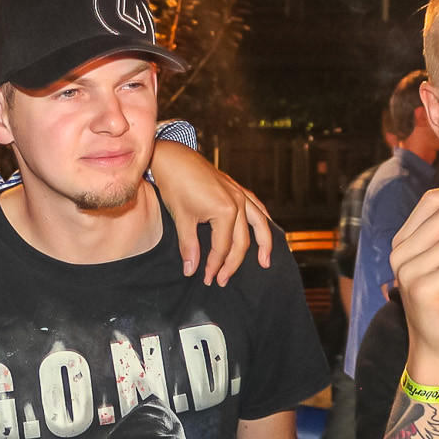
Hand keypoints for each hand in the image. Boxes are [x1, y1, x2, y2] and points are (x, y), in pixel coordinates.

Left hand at [149, 138, 273, 285]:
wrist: (173, 157)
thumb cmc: (175, 185)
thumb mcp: (182, 218)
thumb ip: (189, 246)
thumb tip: (191, 270)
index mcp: (225, 210)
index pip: (223, 248)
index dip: (215, 266)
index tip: (207, 279)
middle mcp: (238, 202)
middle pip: (241, 242)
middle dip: (232, 264)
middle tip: (221, 280)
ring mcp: (240, 194)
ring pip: (258, 224)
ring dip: (264, 244)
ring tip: (265, 263)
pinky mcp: (237, 188)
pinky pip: (257, 207)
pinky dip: (262, 220)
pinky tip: (265, 230)